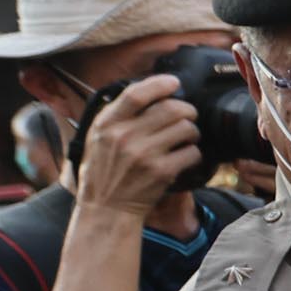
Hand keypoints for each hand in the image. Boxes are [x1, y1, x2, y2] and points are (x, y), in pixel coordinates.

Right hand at [74, 74, 199, 217]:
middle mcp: (124, 137)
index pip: (135, 94)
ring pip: (185, 128)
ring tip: (187, 137)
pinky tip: (186, 156)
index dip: (159, 84)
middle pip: (170, 108)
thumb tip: (146, 90)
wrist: (107, 208)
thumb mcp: (97, 137)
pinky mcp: (161, 173)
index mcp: (107, 124)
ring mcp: (144, 155)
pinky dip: (194, 152)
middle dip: (187, 109)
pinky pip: (191, 152)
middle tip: (188, 115)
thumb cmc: (103, 170)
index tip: (174, 83)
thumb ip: (116, 114)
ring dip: (192, 131)